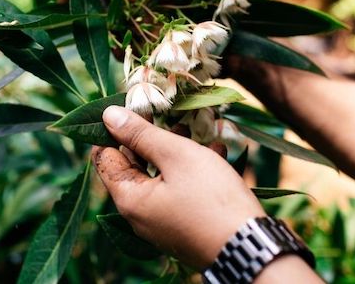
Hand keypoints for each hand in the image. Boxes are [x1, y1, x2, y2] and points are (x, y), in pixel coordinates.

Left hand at [92, 106, 264, 268]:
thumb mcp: (176, 156)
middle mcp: (139, 215)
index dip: (115, 128)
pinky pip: (178, 191)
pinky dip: (191, 171)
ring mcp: (161, 223)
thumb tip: (108, 116)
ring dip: (176, 150)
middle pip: (134, 165)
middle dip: (152, 136)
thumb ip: (141, 134)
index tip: (135, 106)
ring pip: (160, 176)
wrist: (250, 247)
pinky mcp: (183, 226)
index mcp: (129, 198)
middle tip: (170, 113)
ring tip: (197, 130)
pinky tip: (215, 153)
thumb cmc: (210, 198)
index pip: (104, 156)